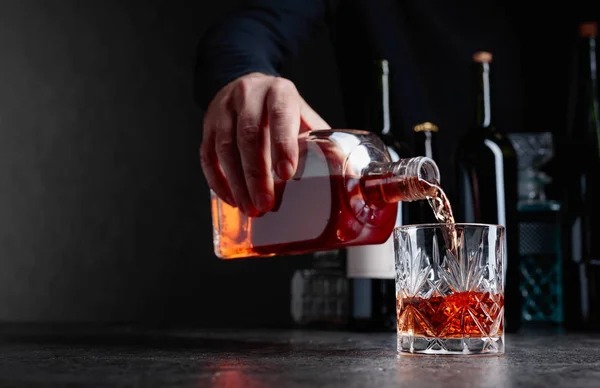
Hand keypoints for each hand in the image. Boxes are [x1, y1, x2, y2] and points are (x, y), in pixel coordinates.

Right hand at [200, 72, 329, 215]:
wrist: (250, 86)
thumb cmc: (281, 108)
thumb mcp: (303, 114)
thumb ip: (319, 139)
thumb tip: (344, 171)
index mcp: (279, 92)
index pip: (280, 116)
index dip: (283, 145)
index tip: (287, 174)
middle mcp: (248, 96)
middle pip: (249, 136)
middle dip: (257, 174)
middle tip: (265, 203)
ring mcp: (223, 109)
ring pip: (224, 147)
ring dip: (237, 182)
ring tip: (249, 208)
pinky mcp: (207, 125)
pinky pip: (207, 155)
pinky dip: (217, 180)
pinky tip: (231, 199)